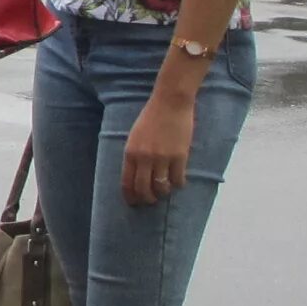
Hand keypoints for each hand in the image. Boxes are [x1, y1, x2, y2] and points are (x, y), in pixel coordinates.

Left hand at [122, 90, 194, 205]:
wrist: (170, 102)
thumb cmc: (151, 117)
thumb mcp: (134, 136)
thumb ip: (134, 155)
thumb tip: (136, 175)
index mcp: (130, 153)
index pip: (127, 182)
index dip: (130, 196)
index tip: (133, 203)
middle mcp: (144, 158)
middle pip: (143, 189)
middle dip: (146, 199)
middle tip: (151, 201)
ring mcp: (162, 158)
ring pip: (161, 187)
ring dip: (163, 193)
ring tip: (165, 191)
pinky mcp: (179, 156)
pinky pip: (178, 179)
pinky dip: (178, 184)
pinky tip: (178, 182)